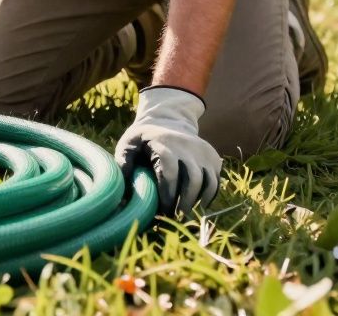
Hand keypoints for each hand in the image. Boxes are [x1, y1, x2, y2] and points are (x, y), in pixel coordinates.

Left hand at [114, 86, 221, 216]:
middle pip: (193, 179)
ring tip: (185, 215)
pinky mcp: (213, 158)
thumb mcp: (128, 144)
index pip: (170, 172)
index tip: (161, 211)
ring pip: (208, 182)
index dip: (167, 195)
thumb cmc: (143, 138)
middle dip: (185, 203)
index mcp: (165, 144)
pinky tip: (196, 206)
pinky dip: (208, 196)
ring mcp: (203, 152)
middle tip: (175, 219)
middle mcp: (188, 147)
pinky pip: (215, 181)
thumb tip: (121, 195)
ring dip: (198, 202)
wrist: (168, 118)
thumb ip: (123, 165)